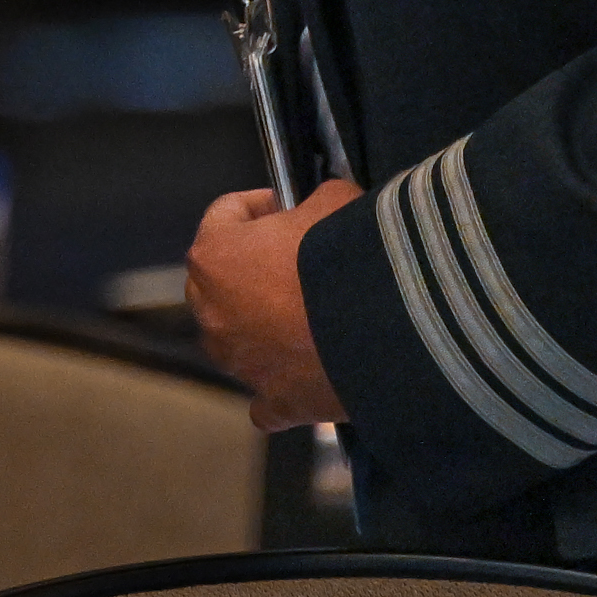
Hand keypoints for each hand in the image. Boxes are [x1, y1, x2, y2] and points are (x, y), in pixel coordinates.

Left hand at [187, 177, 359, 429]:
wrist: (383, 329)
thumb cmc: (345, 259)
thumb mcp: (336, 202)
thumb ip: (319, 197)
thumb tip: (325, 202)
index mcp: (214, 255)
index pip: (225, 214)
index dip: (260, 206)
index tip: (287, 207)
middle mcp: (212, 311)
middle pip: (222, 280)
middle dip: (254, 268)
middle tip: (299, 261)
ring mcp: (239, 361)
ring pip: (238, 338)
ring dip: (262, 326)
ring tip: (309, 315)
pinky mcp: (272, 400)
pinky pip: (265, 399)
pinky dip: (280, 389)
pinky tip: (301, 378)